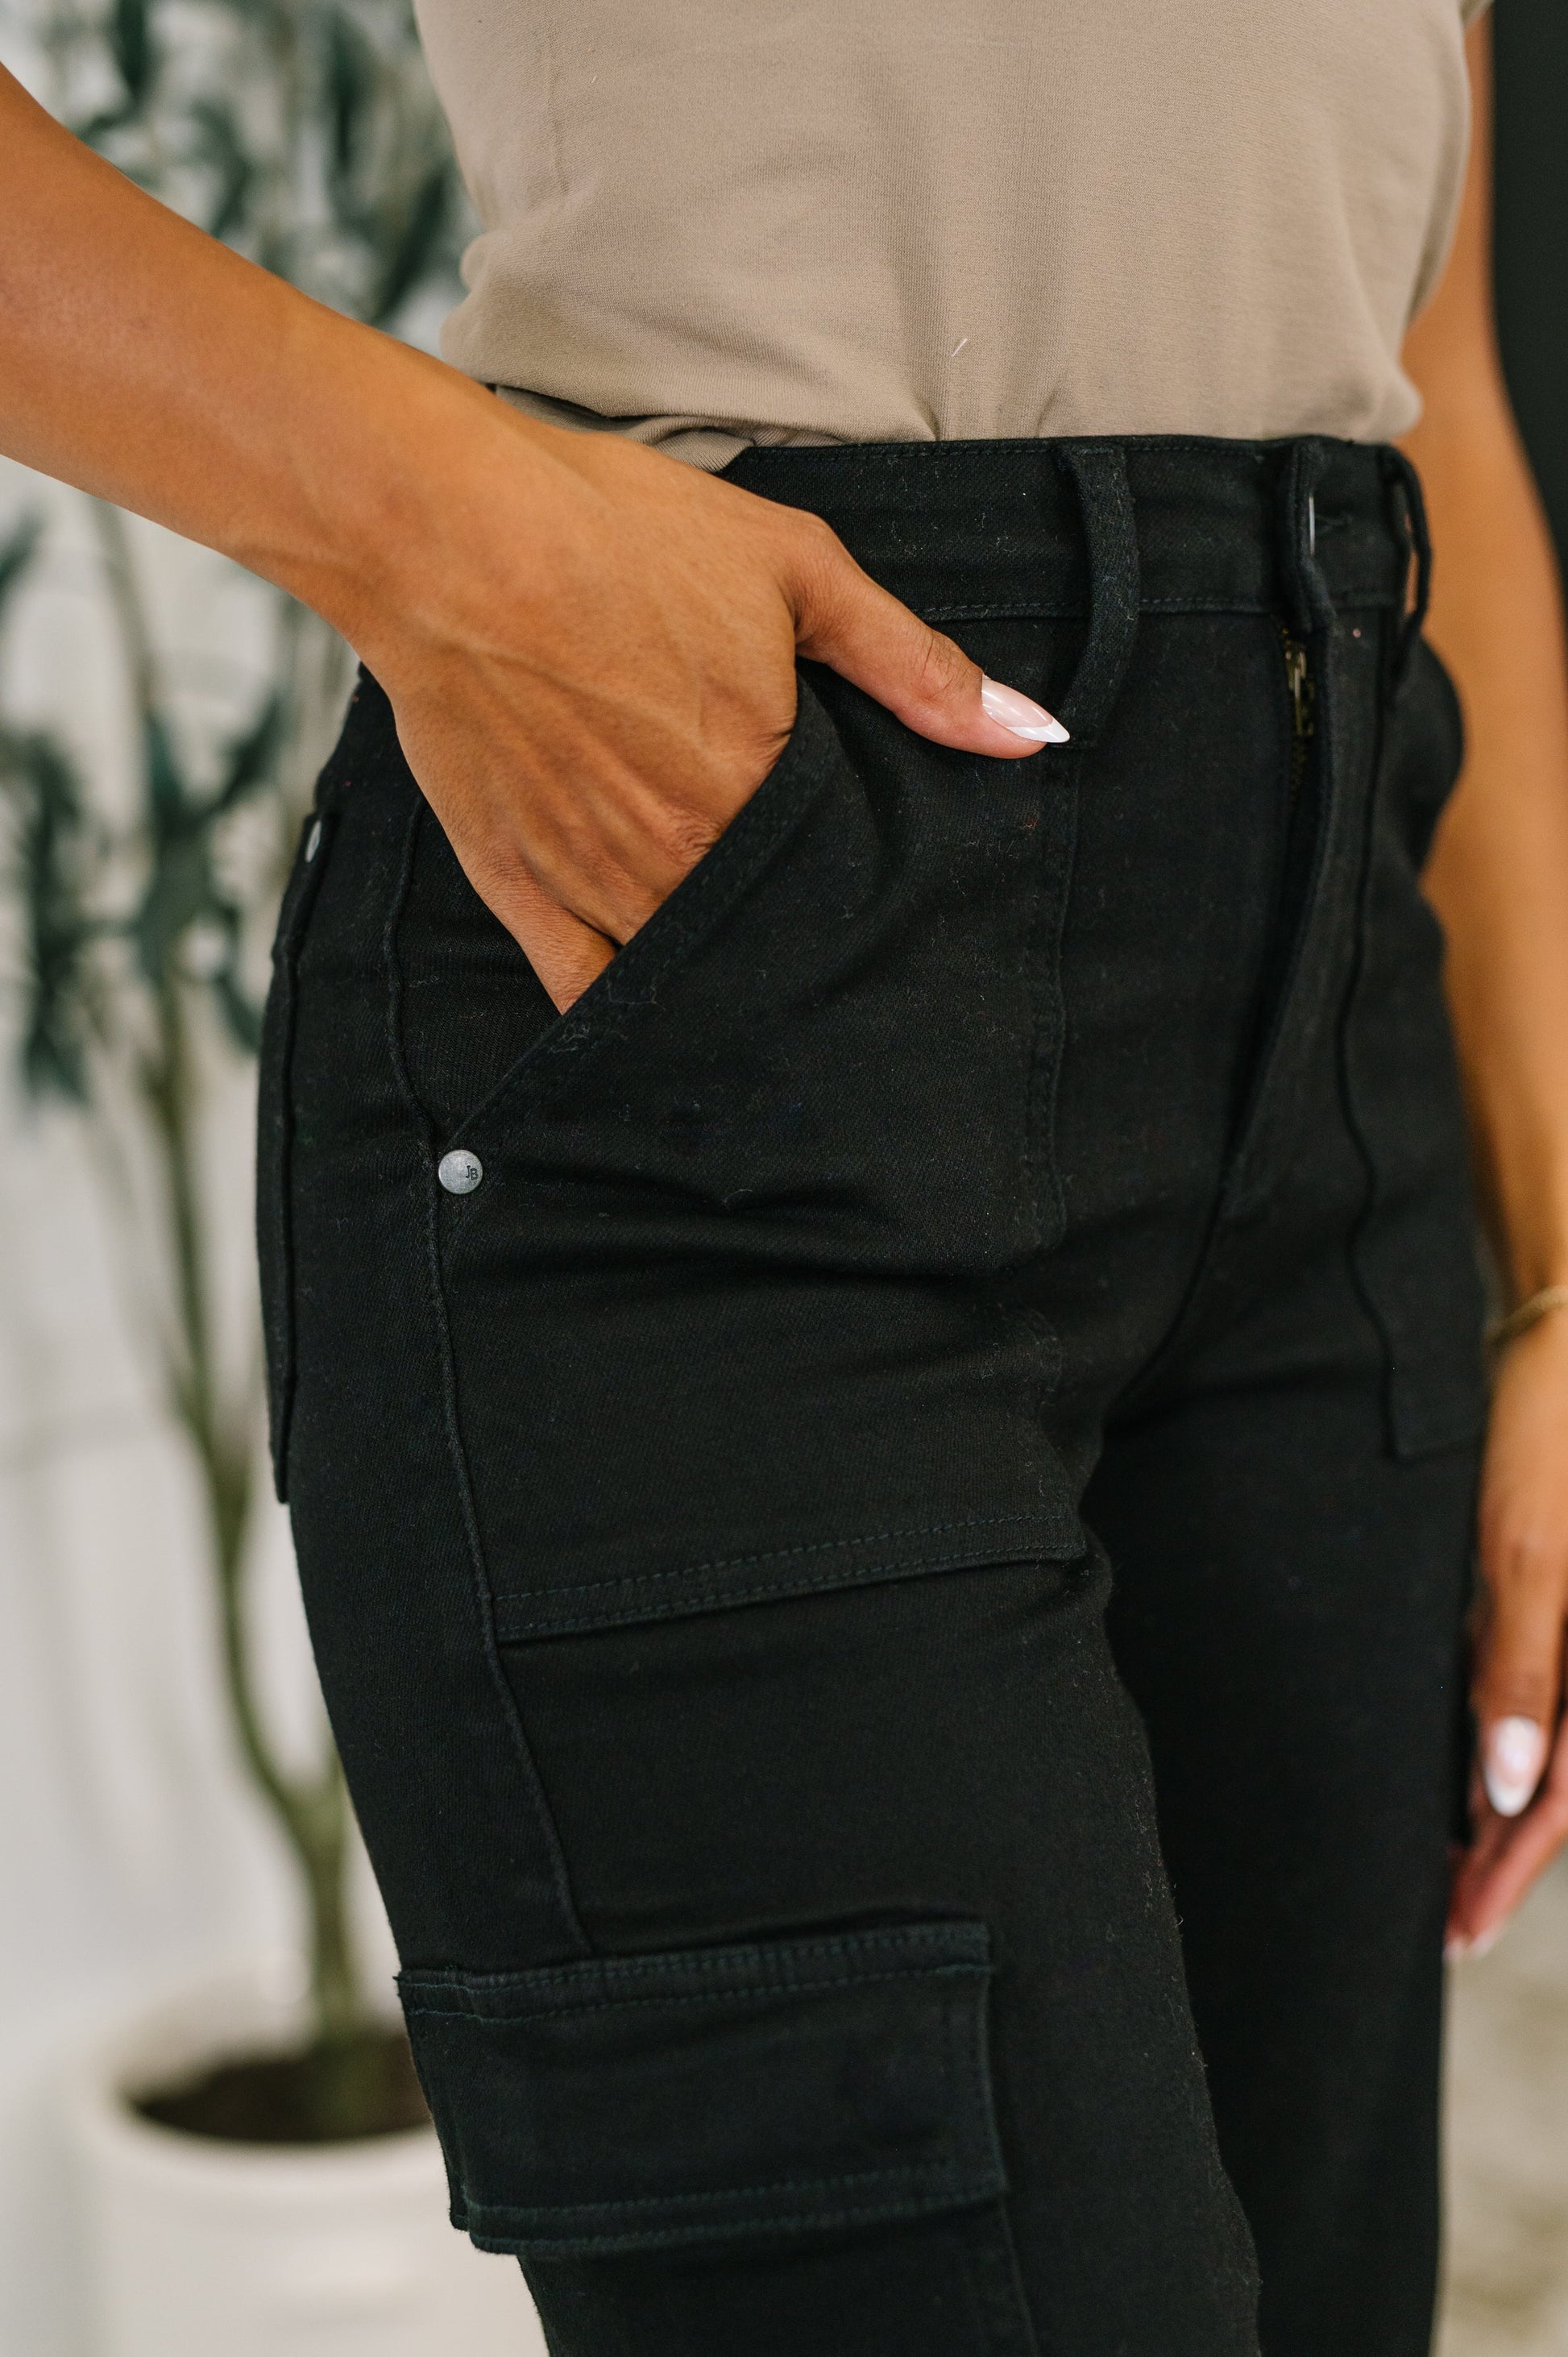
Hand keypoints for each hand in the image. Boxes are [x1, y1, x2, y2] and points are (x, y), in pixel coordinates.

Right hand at [354, 408, 1066, 1008]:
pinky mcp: (516, 888)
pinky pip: (584, 994)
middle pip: (766, 936)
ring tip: (761, 990)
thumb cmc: (609, 533)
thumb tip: (1029, 735)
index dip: (864, 888)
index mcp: (756, 791)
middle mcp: (678, 860)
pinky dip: (627, 1012)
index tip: (879, 892)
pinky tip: (663, 1025)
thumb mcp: (793, 568)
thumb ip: (913, 665)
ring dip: (726, 981)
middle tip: (821, 936)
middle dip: (799, 938)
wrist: (442, 531)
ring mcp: (593, 885)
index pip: (842, 883)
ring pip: (687, 973)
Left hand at [1446, 1308, 1567, 1956]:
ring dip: (1505, 1818)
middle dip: (1505, 1861)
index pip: (1563, 1798)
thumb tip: (1508, 1790)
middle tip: (1446, 1927)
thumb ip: (1527, 1668)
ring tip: (1448, 1873)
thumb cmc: (1546, 1440)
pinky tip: (1467, 1777)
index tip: (1460, 1928)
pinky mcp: (1555, 1598)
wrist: (1563, 1347)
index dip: (1511, 1868)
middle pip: (1560, 1789)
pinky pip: (1544, 1699)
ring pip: (1554, 1754)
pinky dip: (1507, 1750)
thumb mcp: (1527, 1555)